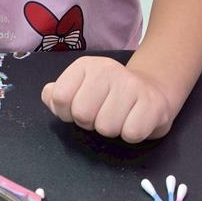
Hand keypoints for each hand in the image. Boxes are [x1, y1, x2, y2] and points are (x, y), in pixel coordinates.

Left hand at [40, 56, 174, 142]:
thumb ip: (59, 94)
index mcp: (85, 65)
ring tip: (120, 117)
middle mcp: (107, 69)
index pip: (59, 97)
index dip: (67, 113)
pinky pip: (131, 134)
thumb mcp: (80, 89)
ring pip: (106, 127)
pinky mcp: (152, 103)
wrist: (153, 91)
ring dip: (112, 130)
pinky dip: (131, 135)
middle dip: (90, 123)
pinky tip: (135, 121)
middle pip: (82, 115)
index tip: (81, 108)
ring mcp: (131, 84)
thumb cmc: (110, 95)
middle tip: (103, 114)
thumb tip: (49, 95)